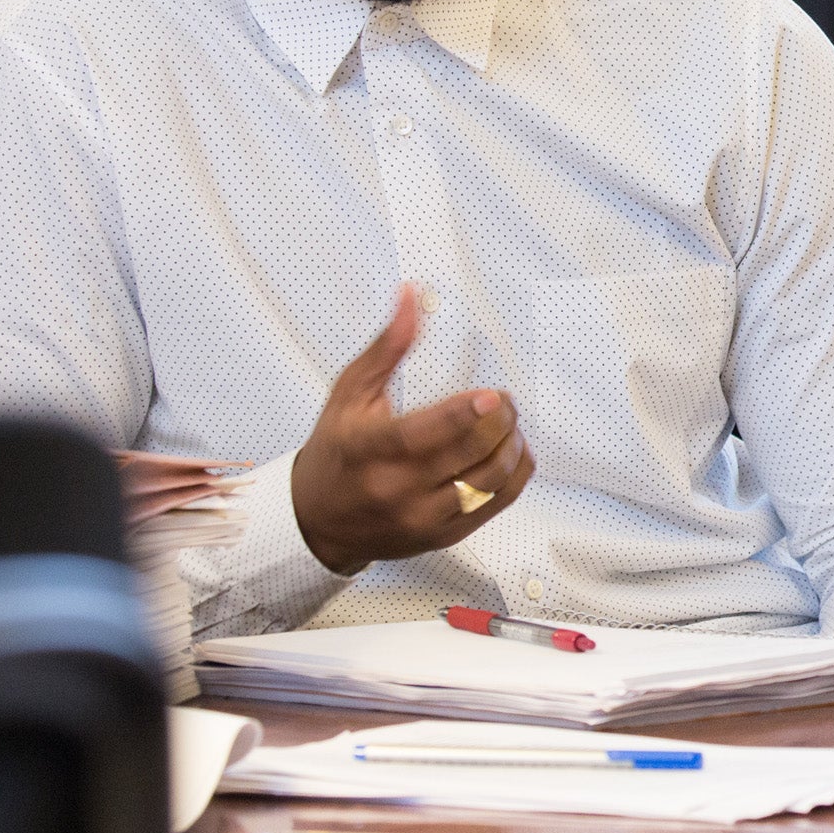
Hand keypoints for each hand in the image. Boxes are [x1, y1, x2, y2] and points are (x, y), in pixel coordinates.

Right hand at [291, 285, 535, 575]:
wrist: (317, 521)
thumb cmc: (337, 453)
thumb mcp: (350, 394)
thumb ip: (387, 347)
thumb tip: (411, 298)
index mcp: (370, 451)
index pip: (423, 436)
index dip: (464, 416)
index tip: (491, 395)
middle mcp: (397, 489)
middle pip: (469, 456)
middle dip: (500, 421)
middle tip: (503, 400)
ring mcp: (424, 518)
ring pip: (490, 482)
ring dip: (512, 445)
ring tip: (506, 423)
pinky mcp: (444, 534)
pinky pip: (498, 504)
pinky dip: (516, 473)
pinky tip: (511, 451)